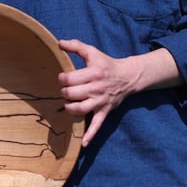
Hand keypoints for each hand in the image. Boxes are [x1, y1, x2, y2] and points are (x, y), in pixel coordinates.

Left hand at [57, 39, 181, 147]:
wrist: (127, 77)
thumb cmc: (105, 64)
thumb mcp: (92, 52)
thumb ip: (75, 46)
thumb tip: (59, 43)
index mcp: (93, 73)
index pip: (69, 79)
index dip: (62, 78)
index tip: (63, 78)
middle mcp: (96, 88)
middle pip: (71, 93)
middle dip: (65, 92)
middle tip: (66, 90)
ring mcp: (100, 102)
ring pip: (79, 109)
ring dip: (70, 107)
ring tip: (69, 103)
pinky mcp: (104, 112)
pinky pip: (97, 126)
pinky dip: (90, 135)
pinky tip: (83, 143)